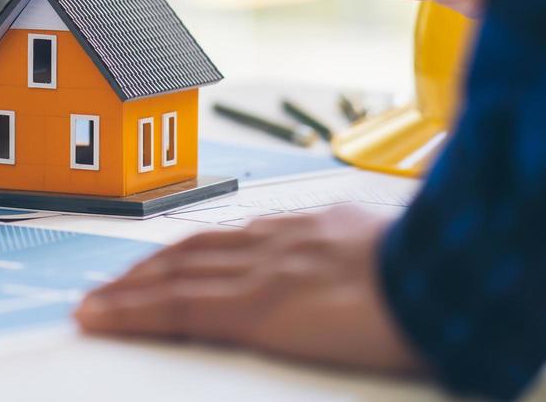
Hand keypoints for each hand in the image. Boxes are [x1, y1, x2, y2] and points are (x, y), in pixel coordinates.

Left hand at [75, 206, 422, 377]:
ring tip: (93, 307)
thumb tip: (369, 272)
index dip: (192, 251)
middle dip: (146, 270)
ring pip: (174, 276)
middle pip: (193, 251)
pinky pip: (178, 307)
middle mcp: (277, 240)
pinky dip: (132, 310)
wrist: (453, 280)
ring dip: (127, 291)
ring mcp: (263, 270)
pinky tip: (101, 317)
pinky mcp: (256, 307)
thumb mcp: (400, 256)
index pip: (234, 238)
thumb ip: (368, 258)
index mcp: (311, 228)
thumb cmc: (444, 278)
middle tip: (109, 289)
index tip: (164, 264)